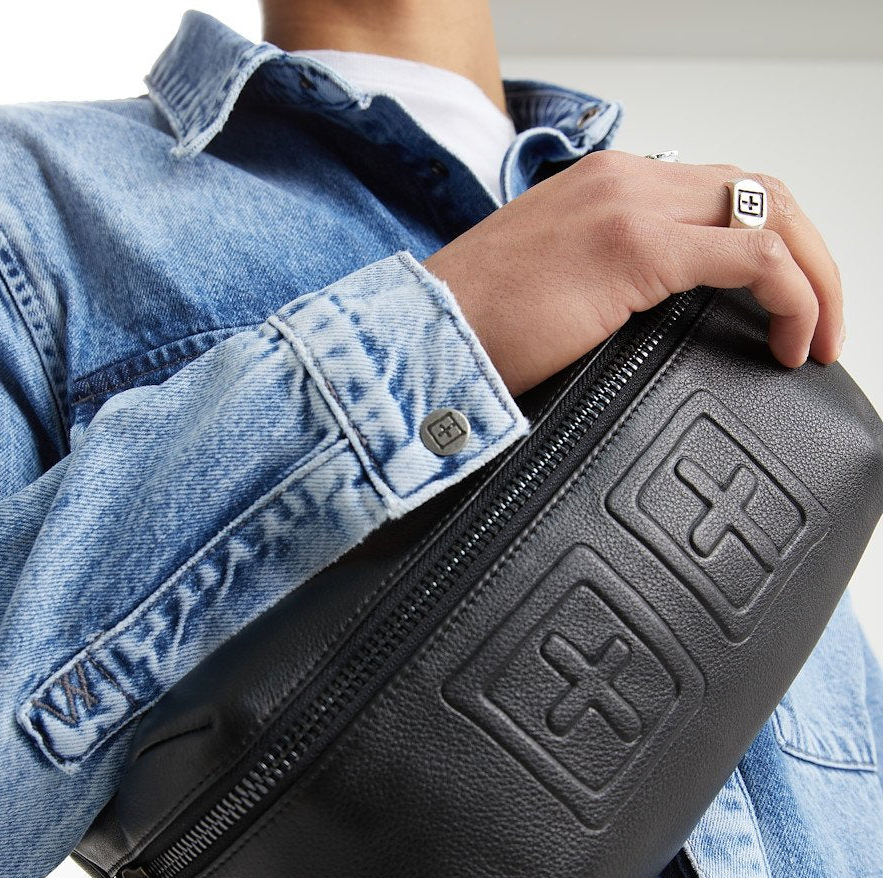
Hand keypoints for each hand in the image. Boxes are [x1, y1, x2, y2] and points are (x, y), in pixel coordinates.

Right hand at [421, 149, 844, 396]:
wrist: (417, 340)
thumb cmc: (470, 329)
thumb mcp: (554, 288)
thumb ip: (610, 282)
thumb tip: (655, 323)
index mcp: (605, 183)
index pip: (719, 191)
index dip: (771, 246)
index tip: (781, 307)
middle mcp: (625, 178)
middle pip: (760, 191)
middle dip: (810, 257)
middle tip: (820, 323)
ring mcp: (630, 205)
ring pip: (771, 215)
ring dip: (813, 278)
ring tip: (814, 338)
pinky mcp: (633, 248)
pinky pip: (754, 257)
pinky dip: (793, 297)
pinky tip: (789, 340)